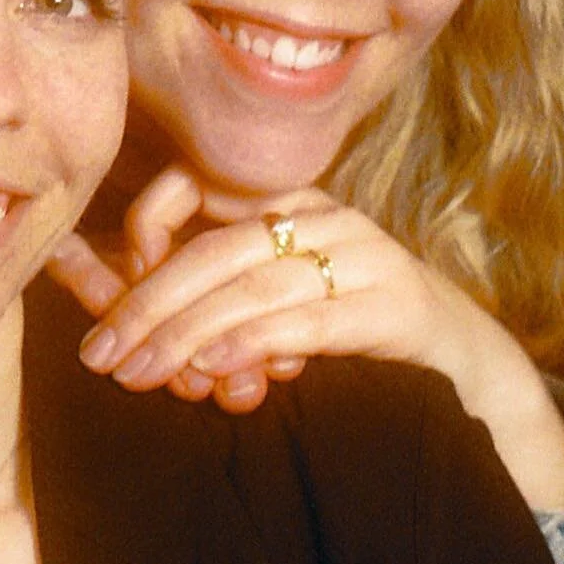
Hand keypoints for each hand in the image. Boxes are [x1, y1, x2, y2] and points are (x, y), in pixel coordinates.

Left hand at [48, 165, 563, 510]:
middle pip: (214, 251)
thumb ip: (214, 307)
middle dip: (148, 306)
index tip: (110, 297)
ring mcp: (362, 256)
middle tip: (101, 355)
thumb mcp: (276, 306)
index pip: (193, 191)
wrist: (462, 363)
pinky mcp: (392, 305)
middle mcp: (322, 218)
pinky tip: (214, 370)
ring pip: (253, 286)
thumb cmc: (351, 332)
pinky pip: (307, 320)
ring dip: (188, 334)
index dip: (142, 236)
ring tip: (142, 372)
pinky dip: (253, 344)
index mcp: (287, 204)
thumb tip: (125, 331)